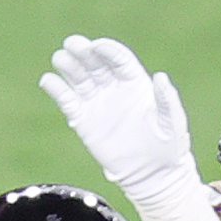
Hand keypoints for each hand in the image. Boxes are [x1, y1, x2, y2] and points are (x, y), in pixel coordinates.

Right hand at [39, 36, 218, 220]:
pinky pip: (67, 101)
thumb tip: (161, 77)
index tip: (97, 46)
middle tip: (72, 44)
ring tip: (60, 58)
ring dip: (68, 66)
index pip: (118, 59)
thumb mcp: (172, 123)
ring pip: (79, 78)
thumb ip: (167, 100)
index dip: (107, 50)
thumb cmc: (168, 148)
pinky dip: (56, 89)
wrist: (153, 176)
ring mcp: (97, 103)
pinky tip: (48, 81)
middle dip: (83, 52)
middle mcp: (113, 87)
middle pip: (95, 63)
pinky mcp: (84, 121)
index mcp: (134, 82)